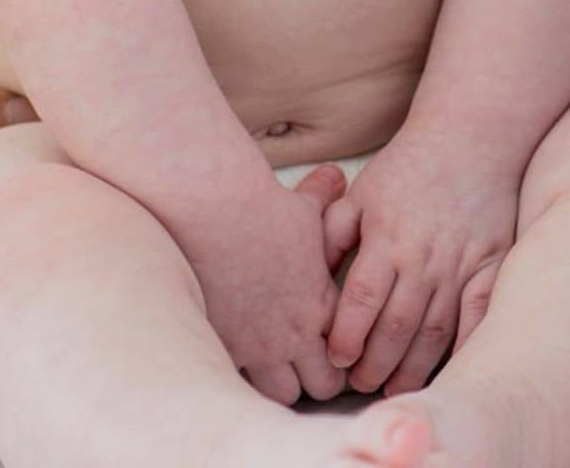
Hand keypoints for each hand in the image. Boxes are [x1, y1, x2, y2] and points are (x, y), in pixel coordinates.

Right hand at [189, 166, 353, 405]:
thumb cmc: (265, 208)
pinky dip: (244, 380)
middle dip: (321, 379)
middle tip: (311, 366)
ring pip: (283, 395)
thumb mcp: (306, 203)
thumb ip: (326, 196)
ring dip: (283, 385)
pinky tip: (239, 364)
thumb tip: (335, 174)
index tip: (338, 348)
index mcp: (324, 304)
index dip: (347, 355)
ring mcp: (261, 348)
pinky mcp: (225, 350)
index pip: (351, 352)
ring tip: (276, 370)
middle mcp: (297, 334)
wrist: (217, 216)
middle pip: (323, 386)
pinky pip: (240, 385)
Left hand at [323, 131, 519, 394]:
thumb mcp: (360, 194)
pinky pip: (479, 316)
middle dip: (374, 365)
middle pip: (396, 325)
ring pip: (435, 330)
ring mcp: (461, 264)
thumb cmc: (408, 167)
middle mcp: (424, 256)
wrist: (471, 138)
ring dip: (413, 367)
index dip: (346, 337)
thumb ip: (331, 235)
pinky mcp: (492, 265)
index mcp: (387, 238)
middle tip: (359, 387)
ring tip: (394, 389)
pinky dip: (466, 347)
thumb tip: (306, 277)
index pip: (361, 300)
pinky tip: (452, 370)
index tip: (335, 361)